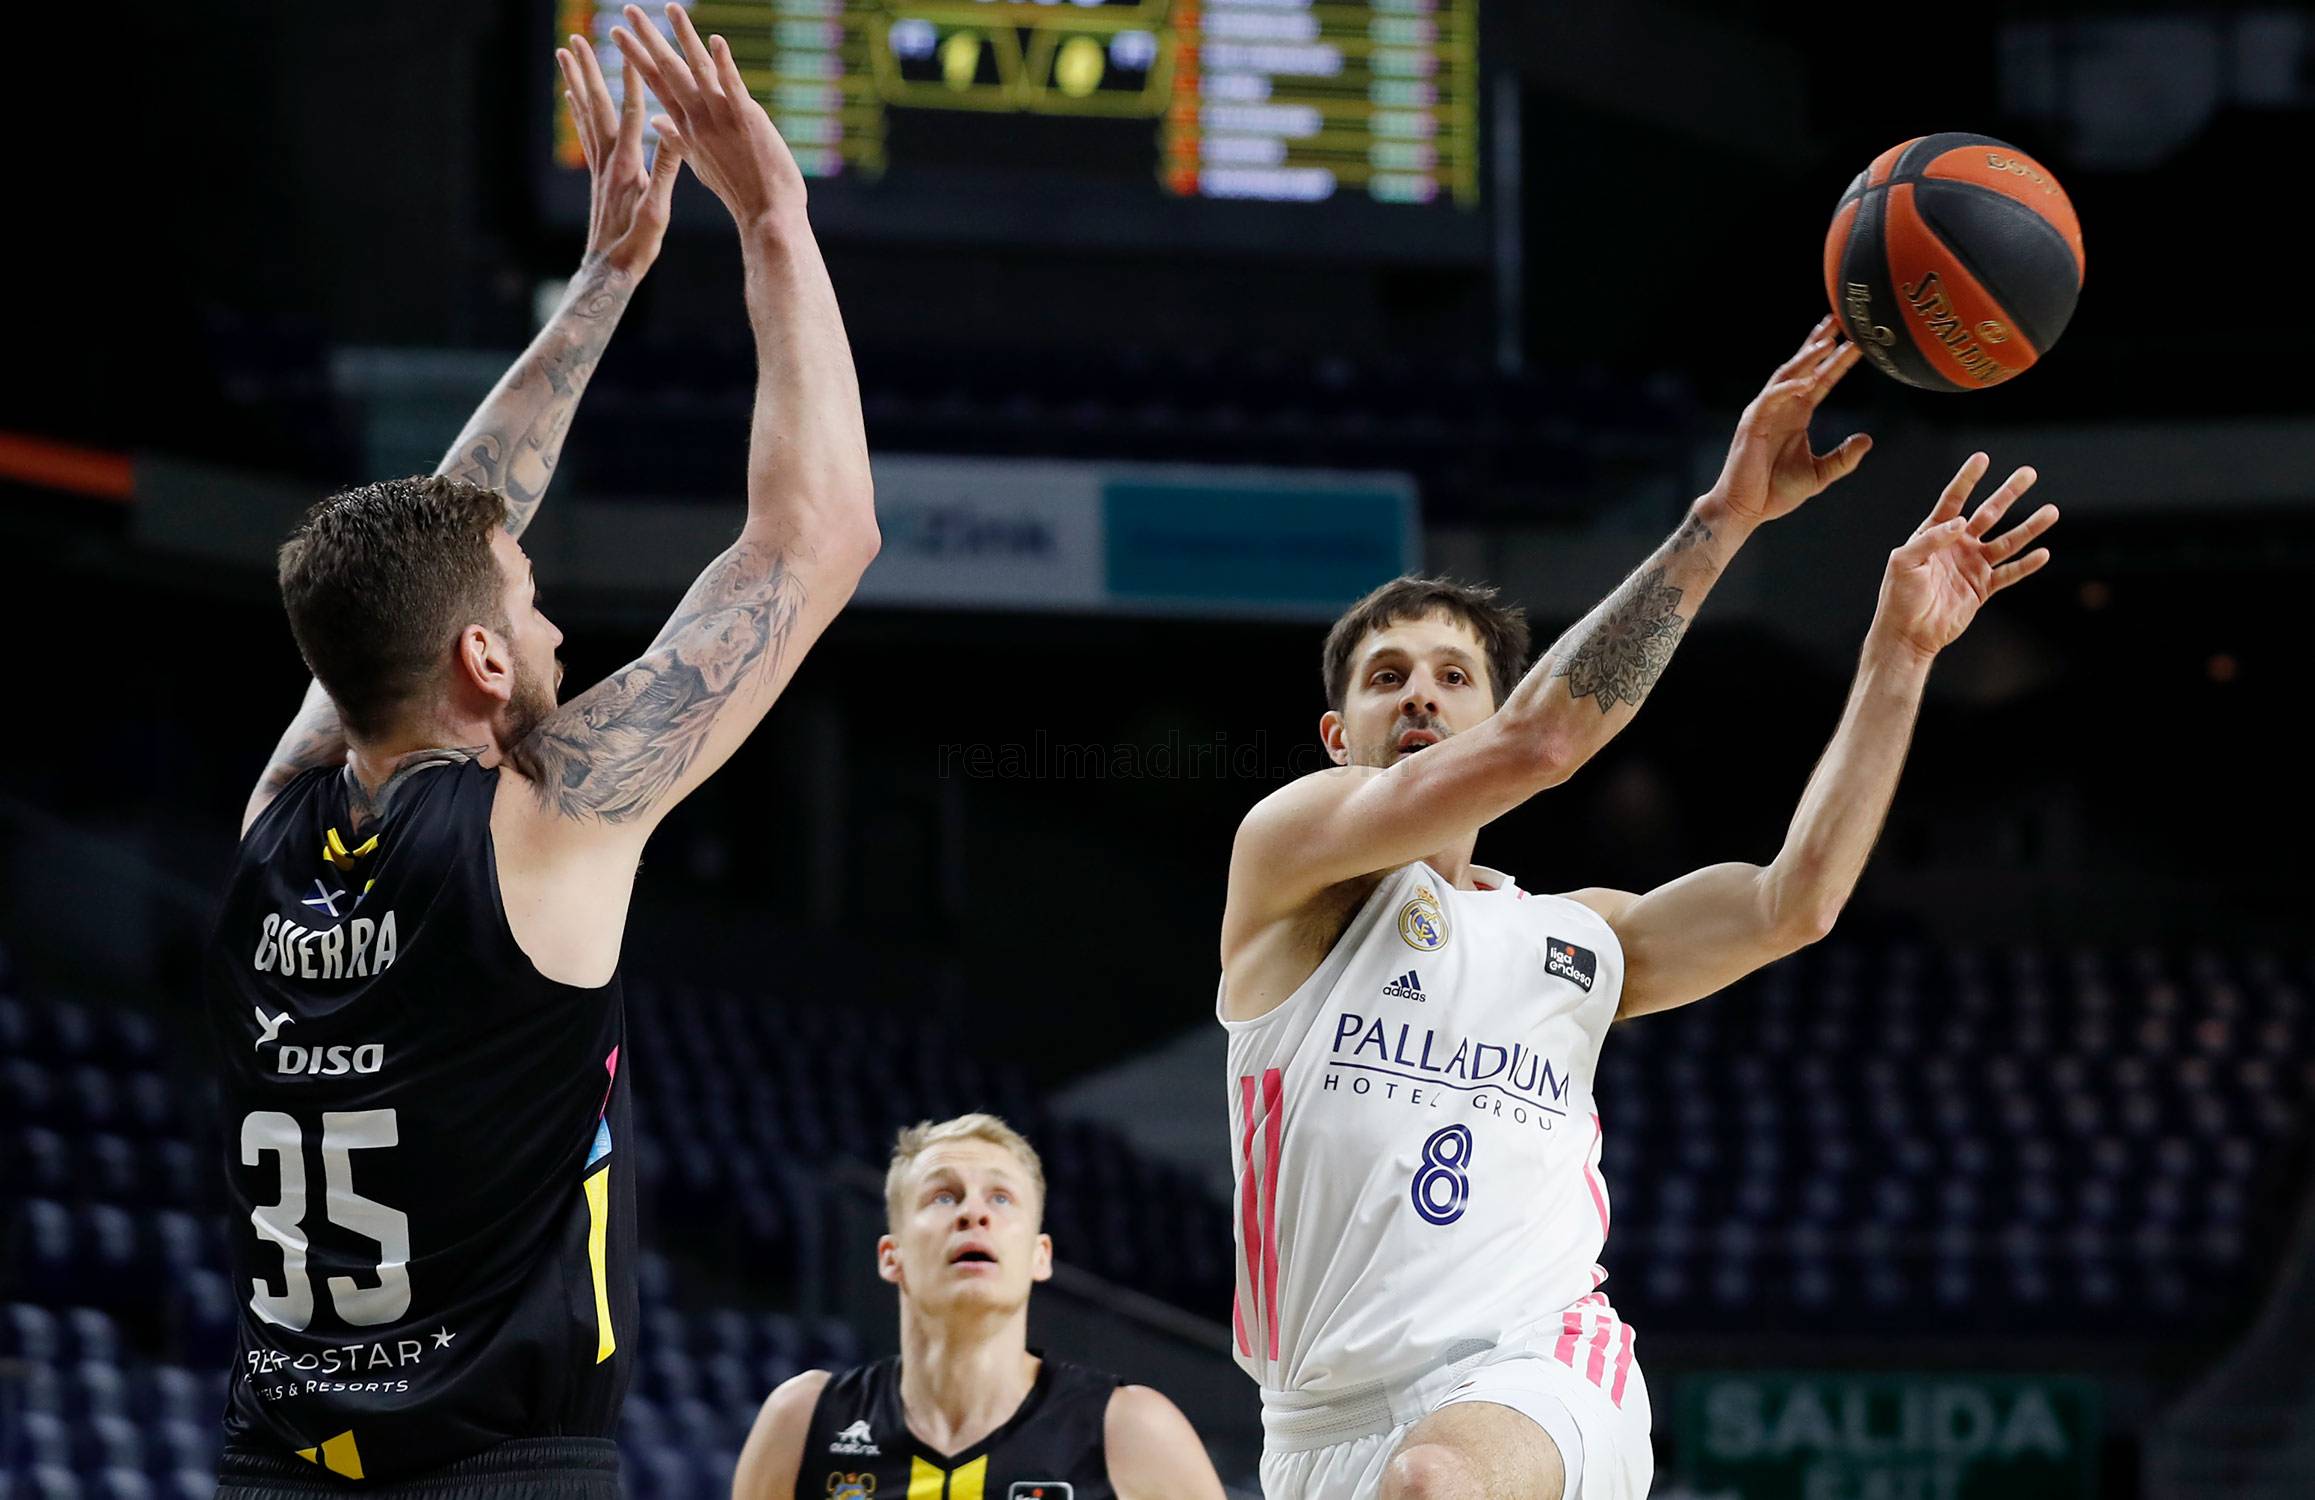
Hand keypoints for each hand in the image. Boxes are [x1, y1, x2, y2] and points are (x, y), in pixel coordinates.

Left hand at [558, 32, 682, 275]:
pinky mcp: (597, 174)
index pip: (632, 113)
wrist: (609, 270)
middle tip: (576, 38)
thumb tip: (674, 137)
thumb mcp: (658, 212)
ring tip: (566, 52)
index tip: (629, 50)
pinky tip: (574, 95)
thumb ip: (665, 173)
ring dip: (578, 80)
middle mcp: (608, 160)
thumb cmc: (636, 246)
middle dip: (587, 70)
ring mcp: (599, 166)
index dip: (632, 80)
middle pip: (597, 105)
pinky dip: (579, 109)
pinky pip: (586, 132)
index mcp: (627, 166)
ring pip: (586, 113)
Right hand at [612, 4, 805, 232]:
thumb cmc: (738, 190)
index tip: (616, 35)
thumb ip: (676, 138)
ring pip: (697, 69)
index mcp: (686, 128)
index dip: (636, 57)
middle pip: (667, 71)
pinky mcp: (747, 119)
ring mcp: (721, 118)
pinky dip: (724, 63)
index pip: (655, 85)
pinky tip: (715, 40)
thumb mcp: (700, 164)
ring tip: (670, 7)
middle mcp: (698, 119)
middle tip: (626, 9)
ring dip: (684, 36)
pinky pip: (733, 85)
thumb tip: (655, 121)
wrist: (767, 215)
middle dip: (647, 38)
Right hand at [1708, 318, 1872, 526]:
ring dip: (1806, 358)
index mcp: (1797, 415)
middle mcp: (1781, 408)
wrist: (1745, 509)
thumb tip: (1867, 439)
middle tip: (1840, 321)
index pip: (1822, 381)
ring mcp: (1765, 412)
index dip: (1838, 362)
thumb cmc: (1776, 492)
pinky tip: (1808, 381)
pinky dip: (1789, 388)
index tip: (1857, 344)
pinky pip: (1771, 399)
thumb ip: (1843, 458)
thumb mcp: (1819, 474)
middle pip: (1803, 368)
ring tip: (1828, 342)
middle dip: (1820, 344)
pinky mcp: (1751, 423)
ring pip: (1787, 376)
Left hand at [1873, 454, 2059, 659]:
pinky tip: (2044, 553)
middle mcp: (1957, 546)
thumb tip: (1961, 521)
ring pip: (2006, 541)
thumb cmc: (1898, 597)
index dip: (1967, 480)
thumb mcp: (1904, 562)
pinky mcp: (1982, 588)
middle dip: (2008, 494)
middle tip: (2029, 473)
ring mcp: (1972, 566)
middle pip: (1988, 514)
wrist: (1907, 633)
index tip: (1983, 458)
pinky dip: (2026, 565)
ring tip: (2052, 511)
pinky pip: (2009, 573)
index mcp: (1934, 535)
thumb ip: (1930, 539)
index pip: (1953, 501)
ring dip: (2029, 527)